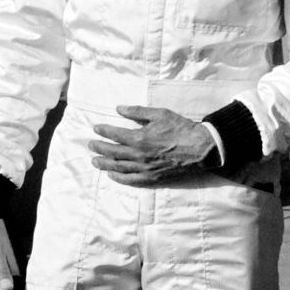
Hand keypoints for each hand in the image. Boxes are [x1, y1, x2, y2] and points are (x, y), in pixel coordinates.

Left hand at [89, 105, 219, 185]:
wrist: (199, 149)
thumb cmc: (180, 128)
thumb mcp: (159, 114)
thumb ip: (137, 111)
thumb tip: (119, 109)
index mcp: (139, 138)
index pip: (114, 135)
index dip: (103, 131)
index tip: (96, 128)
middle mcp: (138, 156)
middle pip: (112, 152)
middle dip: (99, 148)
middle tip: (90, 145)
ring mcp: (144, 169)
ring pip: (118, 167)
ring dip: (104, 164)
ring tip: (94, 161)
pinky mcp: (151, 178)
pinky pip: (130, 180)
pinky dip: (119, 178)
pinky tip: (111, 175)